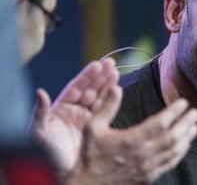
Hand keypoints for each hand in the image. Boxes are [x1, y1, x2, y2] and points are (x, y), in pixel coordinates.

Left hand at [30, 58, 118, 178]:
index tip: (96, 64)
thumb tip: (40, 92)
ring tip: (116, 72)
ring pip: (99, 97)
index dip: (86, 76)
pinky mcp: (97, 127)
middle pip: (90, 89)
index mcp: (61, 109)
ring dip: (107, 84)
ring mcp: (87, 119)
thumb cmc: (47, 155)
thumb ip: (40, 112)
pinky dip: (112, 99)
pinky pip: (106, 110)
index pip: (76, 87)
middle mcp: (75, 112)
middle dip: (100, 76)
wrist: (66, 173)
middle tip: (111, 63)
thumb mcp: (39, 132)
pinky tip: (117, 89)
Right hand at [66, 90, 196, 184]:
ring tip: (195, 126)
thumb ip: (106, 107)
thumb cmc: (90, 155)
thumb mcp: (92, 128)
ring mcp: (148, 167)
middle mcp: (143, 154)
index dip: (174, 112)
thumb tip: (115, 87)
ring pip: (174, 151)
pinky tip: (185, 144)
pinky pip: (170, 163)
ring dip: (187, 138)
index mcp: (131, 140)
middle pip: (172, 137)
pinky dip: (181, 153)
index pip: (160, 123)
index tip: (183, 102)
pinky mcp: (149, 177)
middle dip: (186, 123)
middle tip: (196, 112)